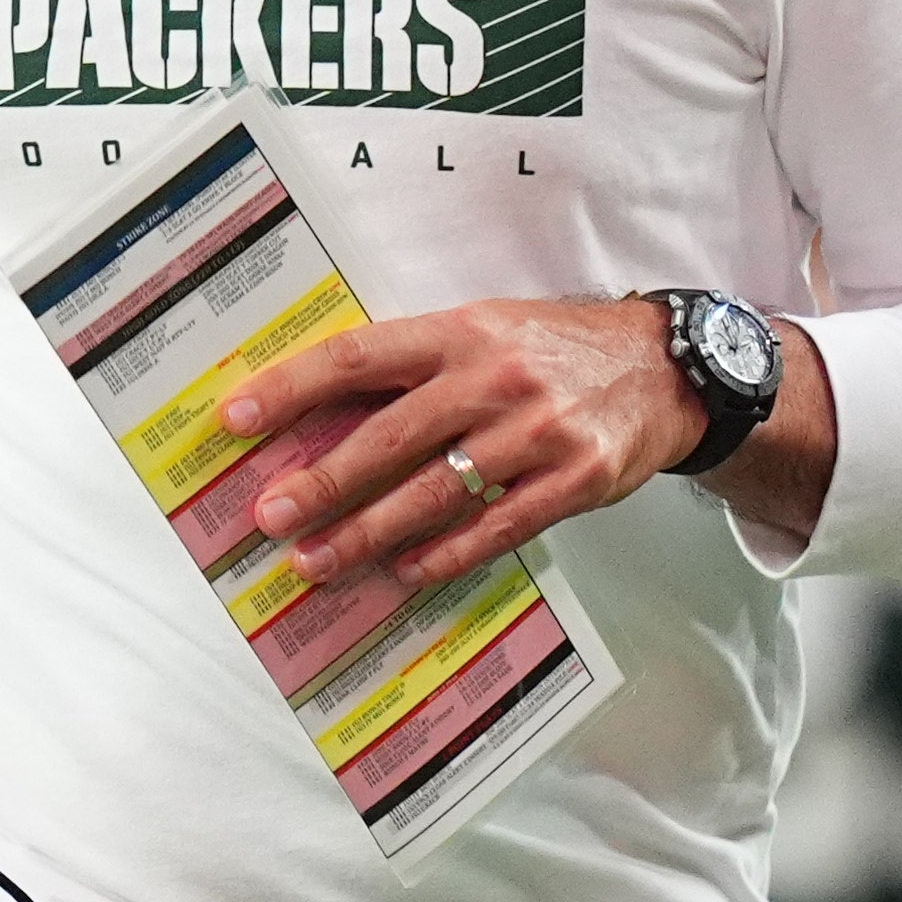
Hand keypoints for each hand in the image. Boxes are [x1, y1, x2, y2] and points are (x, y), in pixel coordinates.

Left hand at [213, 296, 723, 600]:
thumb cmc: (557, 349)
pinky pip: (497, 527)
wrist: (665, 367)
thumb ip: (417, 366)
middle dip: (321, 483)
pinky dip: (446, 554)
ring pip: (435, 493)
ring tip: (317, 561)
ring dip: (368, 533)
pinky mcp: (574, 480)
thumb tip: (325, 409)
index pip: (359, 357)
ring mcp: (536, 432)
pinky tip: (405, 572)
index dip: (293, 388)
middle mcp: (494, 379)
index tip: (236, 417)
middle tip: (269, 516)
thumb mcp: (486, 329)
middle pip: (388, 437)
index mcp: (461, 332)